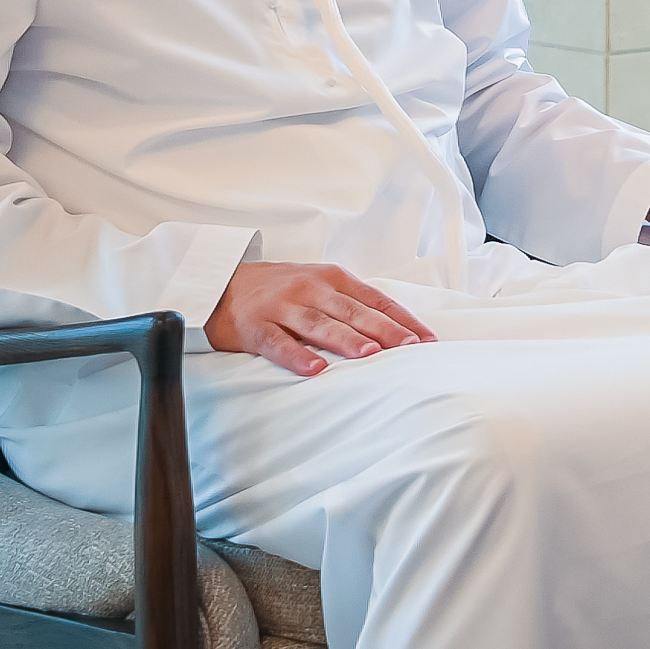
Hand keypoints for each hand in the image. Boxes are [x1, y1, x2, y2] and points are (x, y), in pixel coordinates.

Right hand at [203, 262, 436, 376]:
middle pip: (354, 311)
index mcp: (333, 278)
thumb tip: (396, 329)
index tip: (427, 340)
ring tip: (371, 355)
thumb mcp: (319, 284)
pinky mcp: (255, 326)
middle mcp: (311, 289)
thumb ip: (352, 302)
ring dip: (347, 340)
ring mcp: (283, 306)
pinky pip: (279, 343)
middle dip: (385, 331)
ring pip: (320, 324)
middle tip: (410, 349)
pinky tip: (315, 370)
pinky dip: (298, 356)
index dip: (402, 320)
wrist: (222, 283)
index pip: (376, 300)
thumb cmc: (279, 287)